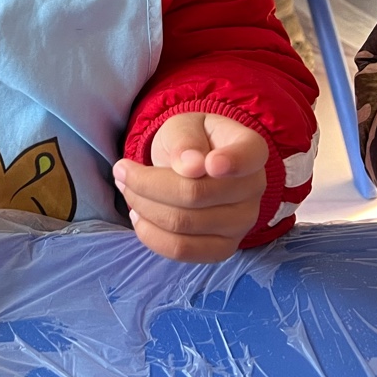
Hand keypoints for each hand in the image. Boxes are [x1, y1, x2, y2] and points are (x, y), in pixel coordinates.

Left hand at [114, 113, 268, 262]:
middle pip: (196, 194)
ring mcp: (242, 223)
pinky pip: (183, 250)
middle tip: (122, 170)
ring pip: (183, 224)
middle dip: (147, 183)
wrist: (194, 165)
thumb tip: (191, 167)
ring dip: (143, 207)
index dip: (229, 162)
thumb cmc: (190, 140)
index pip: (247, 157)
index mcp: (251, 149)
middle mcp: (255, 188)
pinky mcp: (223, 248)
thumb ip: (186, 141)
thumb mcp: (184, 126)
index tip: (207, 163)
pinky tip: (139, 216)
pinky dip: (151, 235)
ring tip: (127, 189)